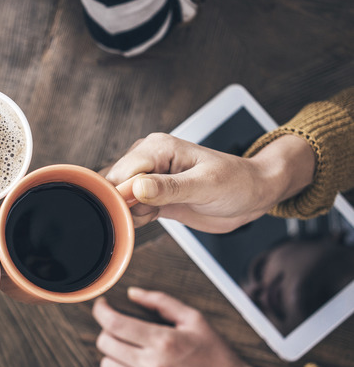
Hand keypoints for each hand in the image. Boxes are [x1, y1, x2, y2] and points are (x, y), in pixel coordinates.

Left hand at [92, 287, 299, 366]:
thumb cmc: (218, 357)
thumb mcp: (195, 319)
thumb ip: (161, 302)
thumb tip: (134, 294)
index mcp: (164, 341)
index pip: (114, 323)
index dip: (101, 311)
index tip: (102, 307)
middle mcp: (154, 366)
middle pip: (105, 344)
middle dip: (107, 331)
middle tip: (120, 328)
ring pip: (107, 366)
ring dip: (113, 354)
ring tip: (130, 350)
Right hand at [105, 133, 314, 232]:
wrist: (253, 196)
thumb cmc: (238, 183)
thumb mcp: (206, 186)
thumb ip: (170, 188)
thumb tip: (137, 188)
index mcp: (158, 147)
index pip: (122, 172)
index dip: (123, 195)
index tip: (138, 210)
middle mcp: (148, 159)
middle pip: (114, 185)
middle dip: (124, 205)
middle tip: (151, 213)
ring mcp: (149, 178)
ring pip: (118, 199)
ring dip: (130, 213)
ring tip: (156, 214)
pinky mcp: (152, 196)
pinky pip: (130, 209)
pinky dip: (136, 218)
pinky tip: (155, 217)